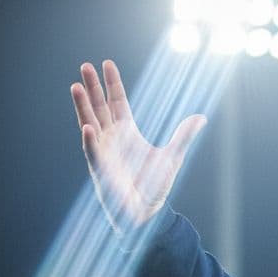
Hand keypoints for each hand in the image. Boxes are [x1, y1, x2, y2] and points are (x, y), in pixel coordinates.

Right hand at [70, 60, 206, 232]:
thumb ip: (184, 136)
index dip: (111, 84)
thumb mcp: (173, 156)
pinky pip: (93, 153)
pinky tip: (88, 128)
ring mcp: (103, 152)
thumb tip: (201, 118)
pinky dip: (90, 141)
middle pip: (99, 107)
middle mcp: (111, 138)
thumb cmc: (155, 185)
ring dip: (83, 107)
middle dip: (92, 88)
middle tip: (85, 66)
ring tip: (76, 87)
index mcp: (127, 132)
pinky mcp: (100, 170)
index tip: (106, 64)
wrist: (146, 212)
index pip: (117, 102)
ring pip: (89, 124)